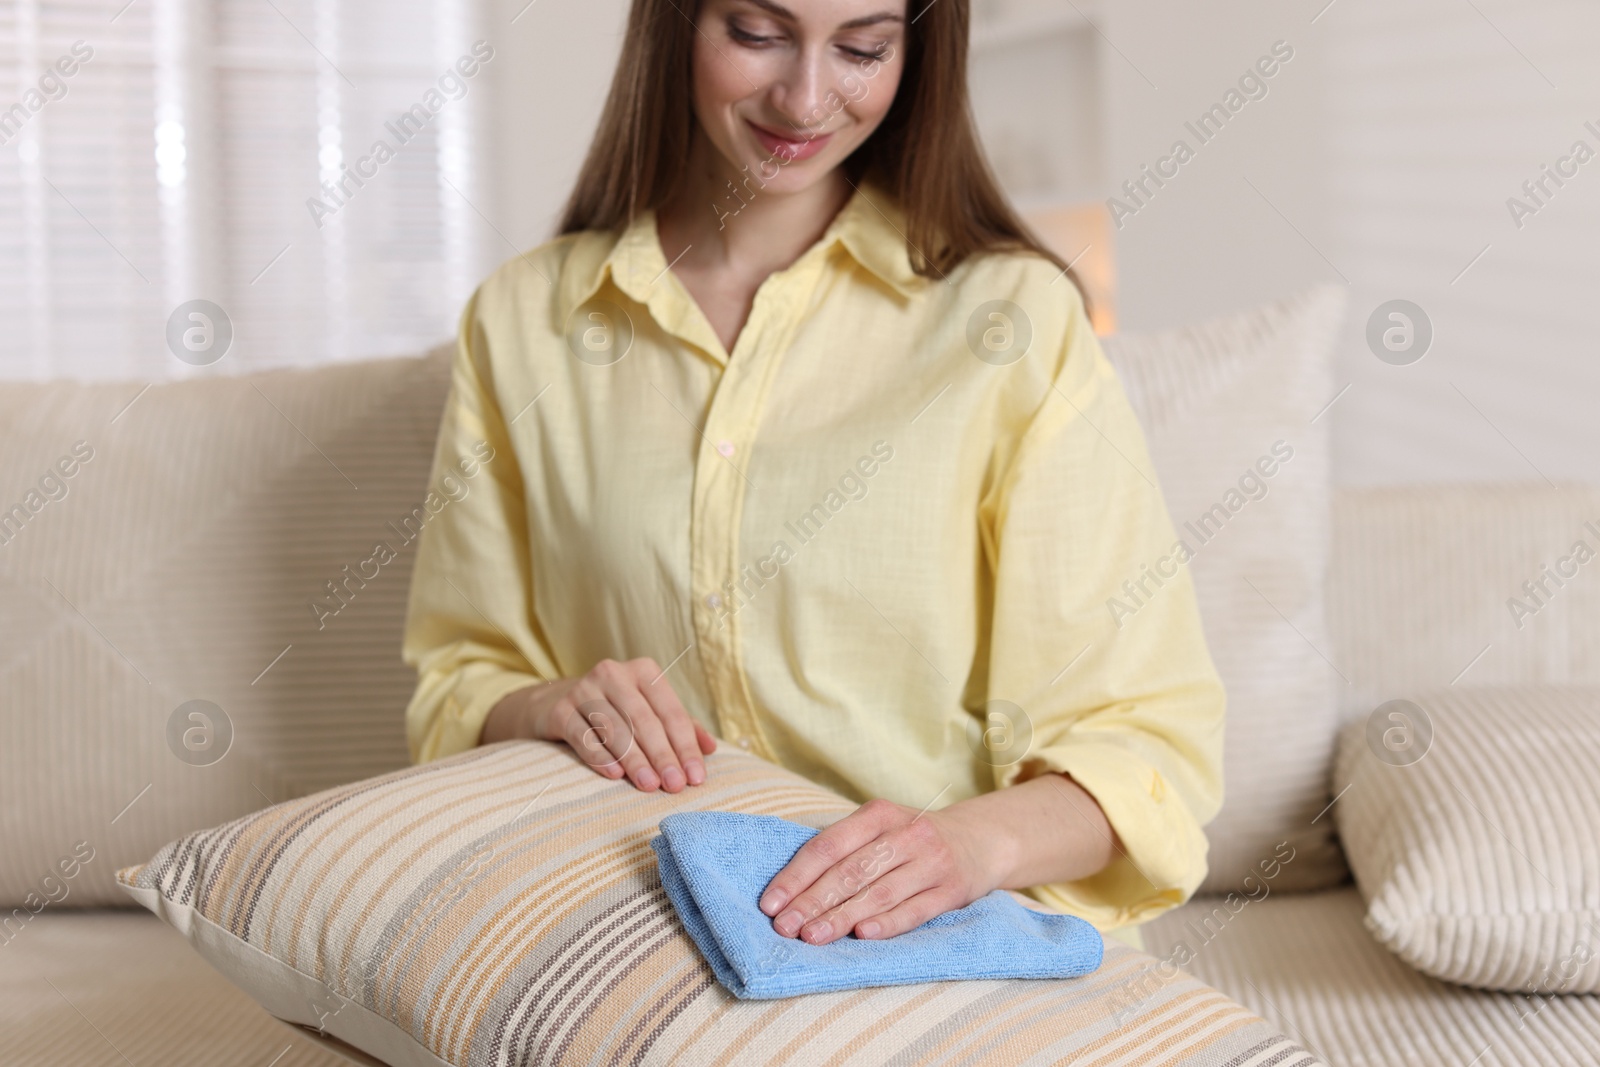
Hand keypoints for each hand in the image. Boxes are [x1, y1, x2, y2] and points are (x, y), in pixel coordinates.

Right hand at [481, 658, 715, 792]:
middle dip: (662, 755)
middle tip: (674, 786)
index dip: (685, 746)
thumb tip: (710, 749)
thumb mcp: (649, 712)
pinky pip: (582, 735)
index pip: (671, 712)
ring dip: (634, 760)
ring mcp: (583, 690)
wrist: (555, 704)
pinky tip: (614, 775)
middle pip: (644, 720)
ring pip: (614, 728)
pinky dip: (599, 756)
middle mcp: (613, 674)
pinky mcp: (559, 709)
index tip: (696, 777)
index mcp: (644, 672)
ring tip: (649, 785)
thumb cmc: (616, 711)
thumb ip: (681, 727)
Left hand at [756, 797, 1007, 943]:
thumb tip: (791, 887)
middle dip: (813, 901)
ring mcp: (932, 861)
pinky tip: (863, 936)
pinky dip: (888, 923)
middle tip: (785, 927)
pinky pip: (916, 910)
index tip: (770, 903)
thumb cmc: (913, 839)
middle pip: (851, 871)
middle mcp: (907, 833)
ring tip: (812, 937)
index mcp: (880, 814)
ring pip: (879, 892)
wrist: (982, 839)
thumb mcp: (882, 828)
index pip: (829, 845)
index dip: (797, 875)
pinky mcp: (953, 889)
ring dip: (842, 917)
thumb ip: (845, 848)